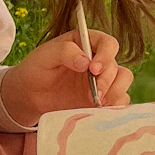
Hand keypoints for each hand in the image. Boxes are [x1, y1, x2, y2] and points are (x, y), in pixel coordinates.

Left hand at [2, 29, 132, 124]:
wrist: (30, 96)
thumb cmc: (37, 69)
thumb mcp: (45, 55)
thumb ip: (65, 51)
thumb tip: (86, 62)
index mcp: (87, 43)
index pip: (108, 43)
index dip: (106, 55)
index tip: (94, 69)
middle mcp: (99, 60)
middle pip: (117, 66)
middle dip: (108, 80)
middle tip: (95, 93)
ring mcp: (102, 80)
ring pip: (123, 81)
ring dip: (115, 92)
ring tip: (97, 103)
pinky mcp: (103, 99)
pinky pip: (120, 100)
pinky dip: (115, 106)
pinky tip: (99, 110)